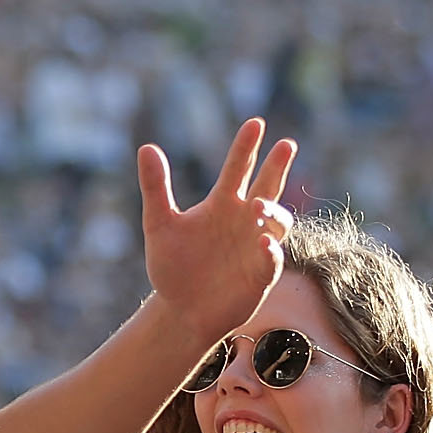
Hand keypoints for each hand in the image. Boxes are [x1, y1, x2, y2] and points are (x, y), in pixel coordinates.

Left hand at [140, 120, 294, 348]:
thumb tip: (147, 147)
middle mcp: (245, 220)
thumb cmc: (172, 265)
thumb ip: (155, 187)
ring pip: (279, 221)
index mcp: (222, 203)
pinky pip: (272, 259)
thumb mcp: (158, 224)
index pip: (239, 169)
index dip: (247, 147)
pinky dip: (270, 250)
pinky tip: (262, 242)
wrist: (180, 309)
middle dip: (277, 167)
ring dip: (274, 211)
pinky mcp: (261, 274)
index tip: (255, 123)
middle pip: (269, 187)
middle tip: (285, 144)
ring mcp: (257, 246)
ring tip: (257, 206)